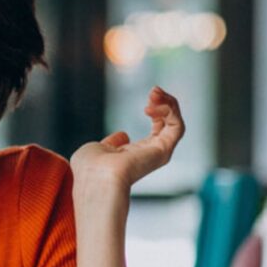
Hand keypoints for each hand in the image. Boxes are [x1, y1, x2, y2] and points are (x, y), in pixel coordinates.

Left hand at [69, 86, 185, 193]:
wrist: (95, 176)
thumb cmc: (89, 167)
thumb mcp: (97, 149)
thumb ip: (111, 142)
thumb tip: (123, 135)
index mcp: (136, 154)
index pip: (157, 130)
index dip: (156, 111)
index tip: (147, 101)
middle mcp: (150, 155)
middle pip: (170, 124)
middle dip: (165, 103)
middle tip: (154, 90)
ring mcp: (158, 154)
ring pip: (176, 124)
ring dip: (169, 103)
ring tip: (155, 92)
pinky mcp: (164, 151)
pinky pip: (177, 127)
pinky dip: (170, 111)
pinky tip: (153, 105)